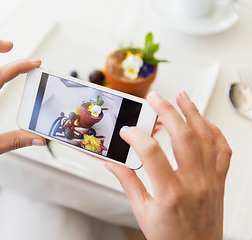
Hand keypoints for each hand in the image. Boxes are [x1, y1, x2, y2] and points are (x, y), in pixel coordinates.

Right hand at [105, 91, 231, 239]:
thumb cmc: (170, 238)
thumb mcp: (142, 212)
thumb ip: (128, 183)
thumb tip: (113, 164)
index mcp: (169, 193)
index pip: (150, 153)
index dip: (136, 136)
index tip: (127, 132)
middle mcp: (193, 183)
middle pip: (182, 136)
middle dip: (167, 112)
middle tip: (155, 99)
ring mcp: (209, 180)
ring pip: (205, 138)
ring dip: (193, 113)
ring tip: (182, 97)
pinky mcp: (218, 181)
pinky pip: (223, 151)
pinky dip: (214, 132)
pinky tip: (204, 122)